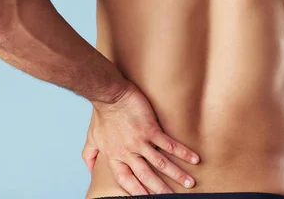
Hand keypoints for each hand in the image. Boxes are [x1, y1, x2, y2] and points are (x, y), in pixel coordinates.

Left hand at [82, 81, 199, 194]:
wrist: (110, 95)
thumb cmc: (101, 114)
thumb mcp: (92, 137)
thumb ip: (90, 155)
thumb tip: (89, 170)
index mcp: (115, 157)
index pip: (127, 181)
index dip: (137, 191)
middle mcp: (129, 154)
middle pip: (146, 176)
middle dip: (160, 189)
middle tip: (172, 197)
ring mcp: (141, 143)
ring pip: (161, 163)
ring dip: (176, 175)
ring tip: (189, 183)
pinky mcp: (151, 130)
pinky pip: (169, 144)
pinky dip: (182, 153)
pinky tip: (193, 159)